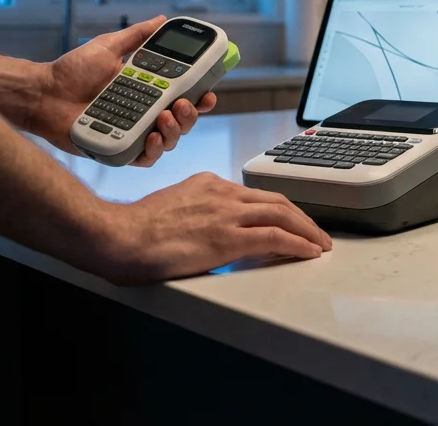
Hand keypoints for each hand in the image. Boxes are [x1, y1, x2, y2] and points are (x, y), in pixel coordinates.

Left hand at [34, 16, 216, 165]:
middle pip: (184, 120)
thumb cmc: (71, 72)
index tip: (209, 91)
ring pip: (170, 140)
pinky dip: (153, 150)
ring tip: (163, 117)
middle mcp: (145, 113)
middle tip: (182, 103)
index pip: (185, 96)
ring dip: (175, 130)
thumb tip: (161, 19)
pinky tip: (150, 137)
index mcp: (148, 90)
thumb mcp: (108, 47)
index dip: (201, 96)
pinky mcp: (121, 151)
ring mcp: (135, 133)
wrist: (43, 94)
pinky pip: (147, 159)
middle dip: (191, 114)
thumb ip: (137, 36)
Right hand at [98, 172, 332, 283]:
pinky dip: (297, 243)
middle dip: (302, 217)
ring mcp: (225, 213)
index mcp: (208, 184)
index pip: (255, 195)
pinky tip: (308, 252)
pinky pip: (274, 236)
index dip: (279, 208)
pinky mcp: (226, 236)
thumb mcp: (173, 210)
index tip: (291, 220)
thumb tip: (212, 236)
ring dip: (307, 230)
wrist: (117, 236)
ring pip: (282, 214)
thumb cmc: (134, 231)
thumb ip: (198, 215)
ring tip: (320, 244)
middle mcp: (221, 193)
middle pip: (276, 200)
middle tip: (316, 233)